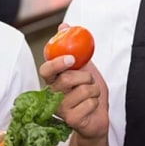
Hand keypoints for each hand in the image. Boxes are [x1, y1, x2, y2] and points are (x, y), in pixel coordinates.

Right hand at [40, 26, 108, 140]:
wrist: (98, 116)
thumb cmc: (89, 92)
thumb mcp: (84, 67)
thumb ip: (74, 49)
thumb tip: (63, 26)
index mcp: (53, 80)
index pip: (46, 69)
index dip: (56, 63)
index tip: (70, 59)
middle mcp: (52, 94)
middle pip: (67, 78)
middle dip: (86, 77)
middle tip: (89, 81)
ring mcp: (60, 109)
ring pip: (83, 90)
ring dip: (94, 91)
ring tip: (91, 96)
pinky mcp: (70, 120)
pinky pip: (89, 103)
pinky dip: (96, 103)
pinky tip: (91, 108)